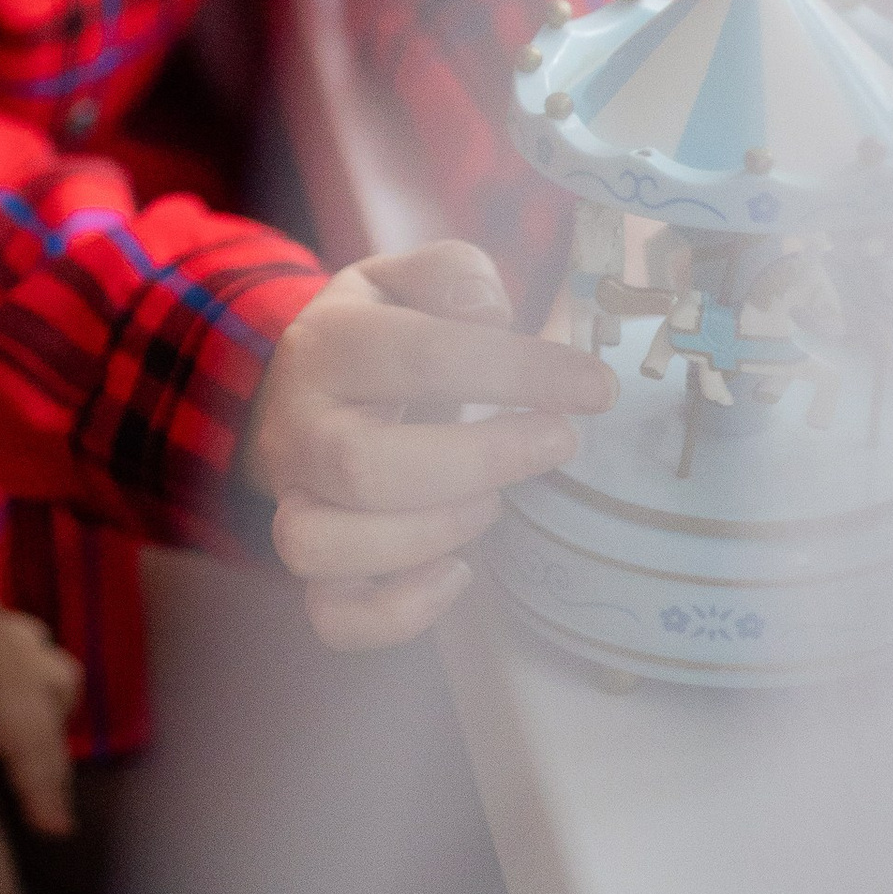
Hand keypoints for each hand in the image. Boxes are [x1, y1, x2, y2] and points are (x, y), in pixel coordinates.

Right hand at [244, 239, 612, 650]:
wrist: (300, 390)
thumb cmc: (381, 335)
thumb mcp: (405, 279)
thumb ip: (452, 276)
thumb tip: (487, 313)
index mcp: (326, 345)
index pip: (415, 356)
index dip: (515, 371)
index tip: (596, 386)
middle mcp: (297, 428)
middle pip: (362, 467)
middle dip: (479, 461)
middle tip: (558, 441)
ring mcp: (295, 502)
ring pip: (324, 546)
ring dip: (428, 534)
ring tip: (491, 503)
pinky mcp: (313, 566)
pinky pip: (333, 617)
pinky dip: (398, 614)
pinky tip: (458, 574)